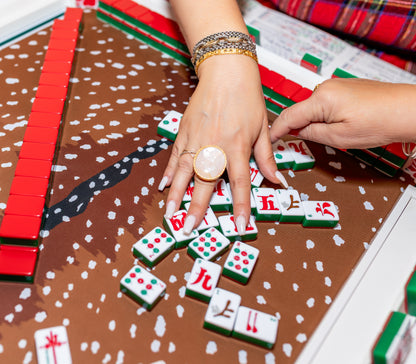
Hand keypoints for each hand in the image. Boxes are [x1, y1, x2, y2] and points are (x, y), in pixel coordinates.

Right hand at [159, 55, 286, 233]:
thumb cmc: (248, 99)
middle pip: (205, 182)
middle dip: (197, 207)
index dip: (241, 206)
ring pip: (185, 171)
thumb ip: (267, 157)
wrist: (226, 71)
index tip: (239, 226)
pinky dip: (169, 171)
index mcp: (238, 147)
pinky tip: (163, 186)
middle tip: (188, 228)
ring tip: (170, 214)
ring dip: (177, 194)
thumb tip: (277, 181)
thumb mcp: (263, 128)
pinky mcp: (184, 131)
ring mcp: (197, 139)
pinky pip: (175, 155)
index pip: (240, 183)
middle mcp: (215, 146)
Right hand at [270, 78, 415, 148]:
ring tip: (326, 136)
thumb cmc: (380, 121)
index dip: (276, 130)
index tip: (268, 139)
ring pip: (312, 108)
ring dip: (311, 122)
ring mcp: (335, 86)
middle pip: (299, 111)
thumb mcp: (339, 137)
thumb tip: (296, 132)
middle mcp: (326, 88)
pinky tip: (334, 126)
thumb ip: (312, 134)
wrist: (407, 110)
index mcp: (321, 99)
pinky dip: (322, 116)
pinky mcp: (344, 88)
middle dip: (295, 127)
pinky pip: (323, 103)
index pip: (288, 116)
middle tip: (295, 144)